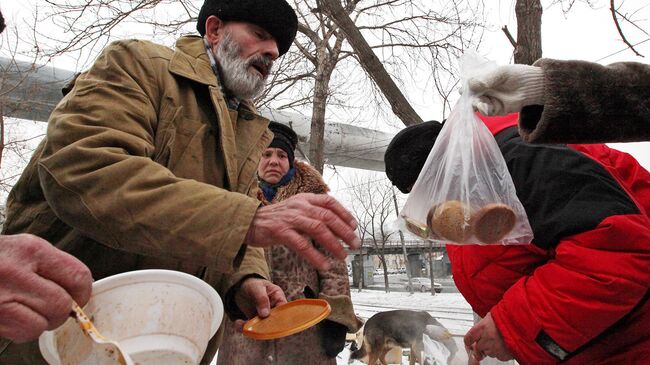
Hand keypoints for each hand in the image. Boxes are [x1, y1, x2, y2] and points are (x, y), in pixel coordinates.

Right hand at [0, 234, 92, 341]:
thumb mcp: (22, 248)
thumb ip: (51, 266)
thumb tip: (78, 292)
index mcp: (30, 249)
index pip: (78, 276)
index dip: (82, 293)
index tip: (76, 297)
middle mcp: (15, 272)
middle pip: (62, 305)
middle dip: (60, 312)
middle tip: (46, 306)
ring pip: (42, 324)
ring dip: (39, 323)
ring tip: (25, 310)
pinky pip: (23, 333)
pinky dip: (22, 330)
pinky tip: (11, 317)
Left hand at [233, 277, 286, 325]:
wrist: (242, 287)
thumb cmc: (253, 284)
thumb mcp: (257, 287)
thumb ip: (262, 299)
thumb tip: (265, 314)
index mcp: (278, 299)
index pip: (284, 310)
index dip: (281, 318)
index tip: (272, 323)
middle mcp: (274, 310)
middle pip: (275, 323)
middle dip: (265, 328)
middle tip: (255, 327)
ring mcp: (265, 317)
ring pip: (263, 328)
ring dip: (252, 329)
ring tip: (240, 324)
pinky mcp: (255, 322)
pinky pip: (252, 328)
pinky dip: (244, 327)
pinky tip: (237, 323)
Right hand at [245, 193, 359, 270]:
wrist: (248, 222)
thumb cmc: (275, 219)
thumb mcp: (295, 210)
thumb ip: (312, 214)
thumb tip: (336, 225)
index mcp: (304, 199)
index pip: (330, 202)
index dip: (345, 213)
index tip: (354, 226)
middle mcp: (299, 206)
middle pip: (328, 216)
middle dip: (344, 231)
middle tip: (355, 244)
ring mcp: (290, 218)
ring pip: (318, 229)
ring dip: (333, 244)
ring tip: (342, 255)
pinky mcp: (280, 231)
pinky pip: (302, 244)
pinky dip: (315, 256)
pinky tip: (323, 264)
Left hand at [464, 312, 512, 364]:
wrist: (523, 323)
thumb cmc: (508, 318)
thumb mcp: (491, 316)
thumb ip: (482, 326)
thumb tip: (476, 332)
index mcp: (483, 327)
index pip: (468, 338)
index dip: (469, 341)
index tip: (470, 342)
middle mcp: (488, 338)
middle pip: (478, 347)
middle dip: (482, 344)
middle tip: (490, 338)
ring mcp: (495, 348)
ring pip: (488, 352)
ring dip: (491, 348)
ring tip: (500, 339)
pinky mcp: (503, 355)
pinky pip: (498, 356)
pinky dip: (500, 352)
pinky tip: (505, 344)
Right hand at [467, 64, 544, 115]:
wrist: (533, 86)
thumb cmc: (518, 75)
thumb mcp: (502, 73)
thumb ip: (487, 79)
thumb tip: (470, 84)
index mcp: (483, 80)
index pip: (469, 84)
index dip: (465, 87)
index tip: (462, 90)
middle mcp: (484, 90)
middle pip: (470, 96)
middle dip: (468, 99)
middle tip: (469, 100)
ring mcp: (490, 100)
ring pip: (476, 105)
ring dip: (475, 105)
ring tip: (479, 104)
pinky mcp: (496, 109)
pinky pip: (486, 112)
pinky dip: (484, 111)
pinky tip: (485, 108)